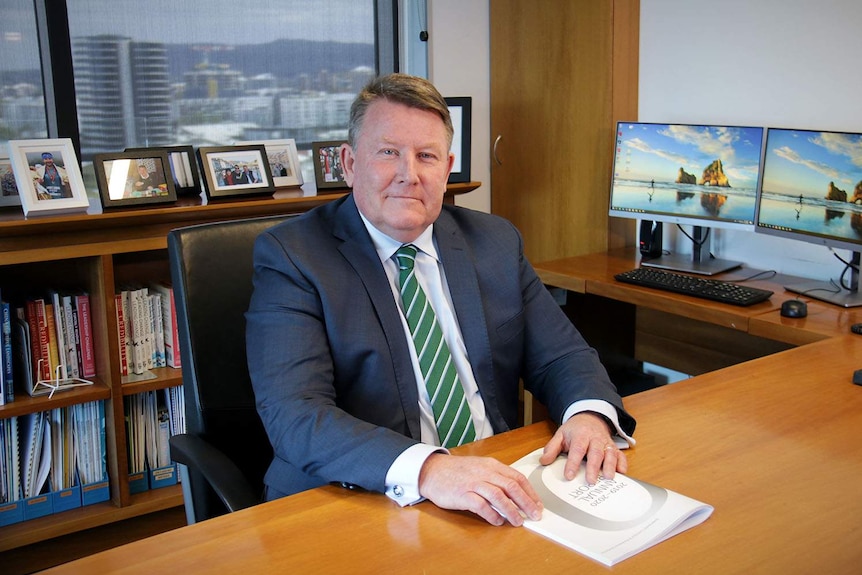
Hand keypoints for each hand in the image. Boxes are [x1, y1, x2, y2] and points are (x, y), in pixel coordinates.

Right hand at [418, 453, 542, 526]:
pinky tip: (497, 521)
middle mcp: (485, 472)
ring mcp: (473, 483)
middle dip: (526, 502)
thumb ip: (496, 479)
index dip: (530, 492)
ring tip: (518, 521)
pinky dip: (491, 515)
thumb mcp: (480, 468)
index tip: (537, 504)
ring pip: (498, 496)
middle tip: (534, 515)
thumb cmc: (457, 471)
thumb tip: (515, 495)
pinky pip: (481, 505)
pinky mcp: (462, 494)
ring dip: (511, 510)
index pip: (517, 477)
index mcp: (492, 465)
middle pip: (511, 487)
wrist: (432, 470)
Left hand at [539, 411, 626, 484]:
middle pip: (595, 453)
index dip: (573, 463)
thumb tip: (543, 461)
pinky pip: (620, 455)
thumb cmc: (575, 430)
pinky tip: (622, 472)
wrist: (590, 417)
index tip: (569, 476)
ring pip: (609, 454)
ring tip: (608, 478)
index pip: (577, 449)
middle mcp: (595, 439)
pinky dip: (622, 463)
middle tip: (590, 481)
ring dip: (610, 466)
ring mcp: (605, 443)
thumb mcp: (560, 435)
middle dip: (593, 467)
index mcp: (580, 435)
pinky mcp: (614, 448)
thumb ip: (552, 448)